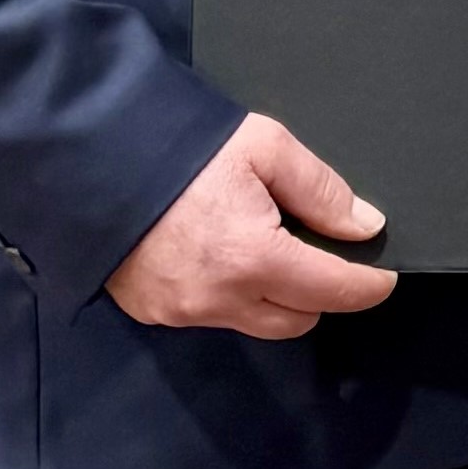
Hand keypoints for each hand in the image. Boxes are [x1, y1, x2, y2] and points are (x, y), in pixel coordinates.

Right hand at [107, 112, 399, 336]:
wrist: (83, 156)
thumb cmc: (182, 146)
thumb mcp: (264, 147)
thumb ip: (321, 190)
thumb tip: (366, 228)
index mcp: (253, 259)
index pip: (333, 291)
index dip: (368, 285)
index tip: (384, 275)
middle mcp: (218, 299)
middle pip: (298, 318)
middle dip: (319, 292)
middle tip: (320, 253)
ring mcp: (180, 311)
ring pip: (256, 322)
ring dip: (275, 298)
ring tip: (269, 249)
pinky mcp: (151, 311)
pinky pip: (212, 316)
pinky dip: (230, 296)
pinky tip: (222, 256)